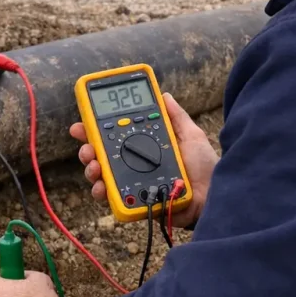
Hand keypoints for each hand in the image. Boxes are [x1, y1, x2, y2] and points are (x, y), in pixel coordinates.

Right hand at [70, 93, 217, 227]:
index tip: (83, 122)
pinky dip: (101, 192)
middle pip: (102, 155)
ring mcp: (132, 183)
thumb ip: (176, 117)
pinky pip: (111, 197)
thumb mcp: (191, 136)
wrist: (212, 195)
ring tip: (94, 166)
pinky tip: (101, 187)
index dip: (97, 128)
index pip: (115, 135)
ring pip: (101, 175)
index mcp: (145, 147)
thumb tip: (165, 95)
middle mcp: (134, 164)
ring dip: (91, 168)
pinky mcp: (133, 201)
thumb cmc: (205, 168)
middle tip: (87, 147)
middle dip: (88, 148)